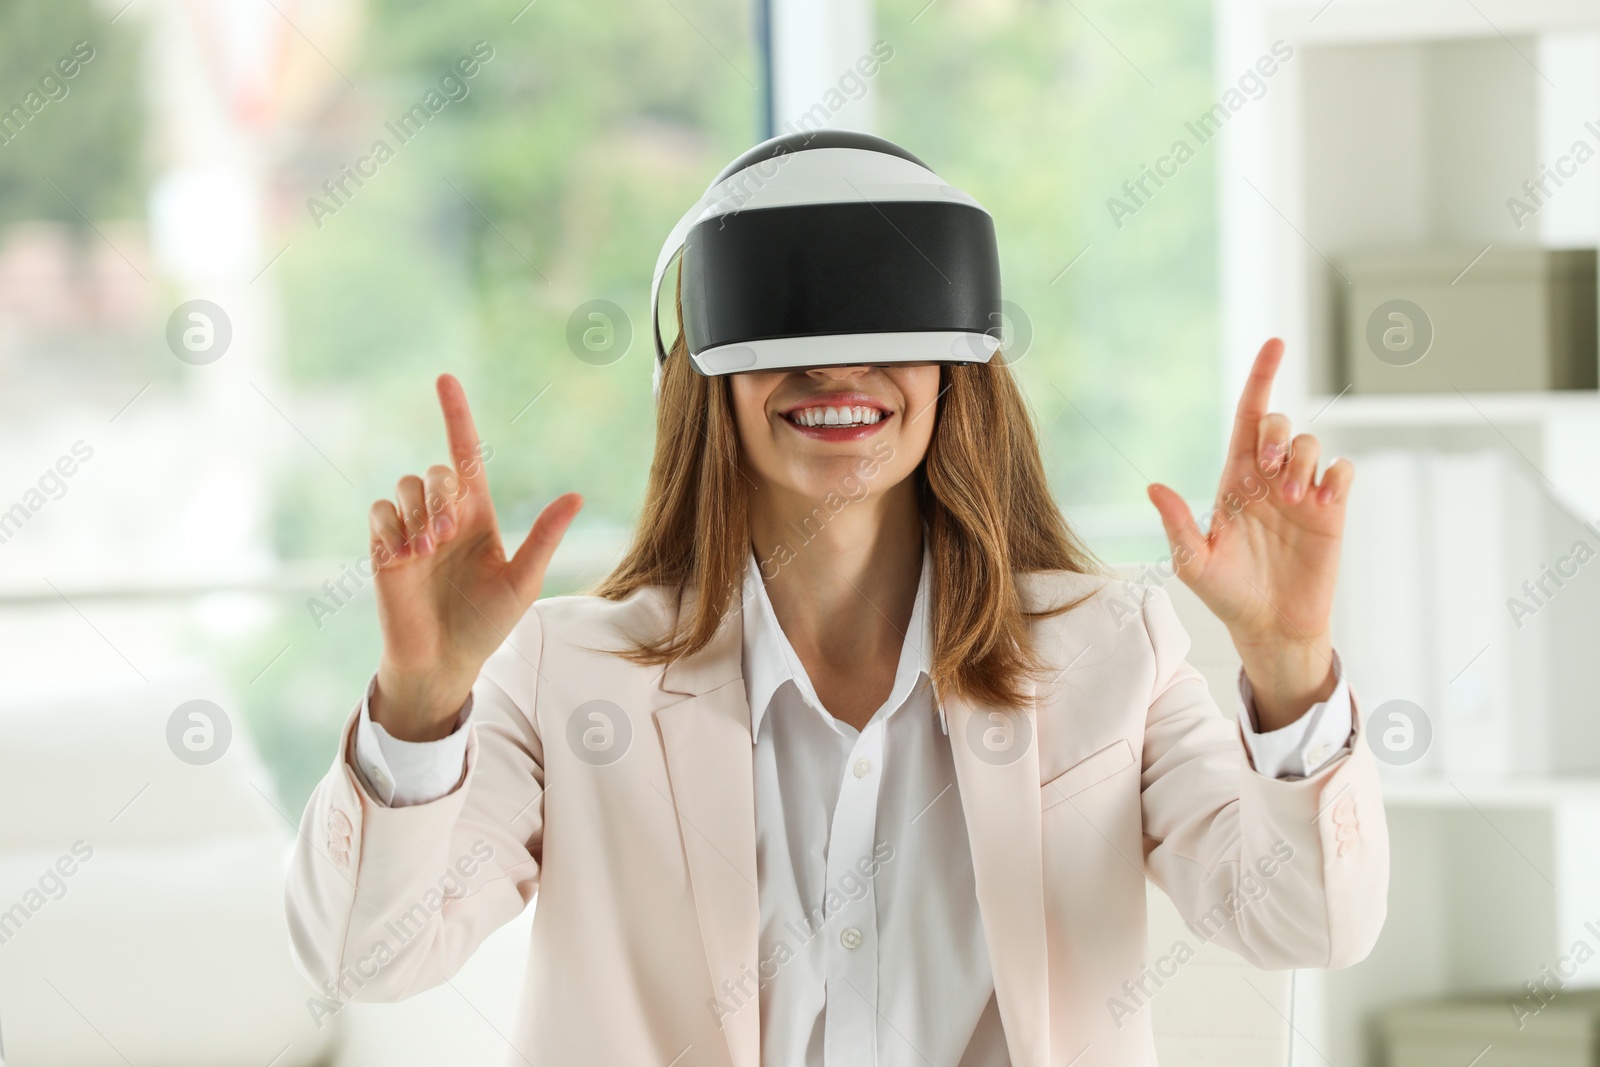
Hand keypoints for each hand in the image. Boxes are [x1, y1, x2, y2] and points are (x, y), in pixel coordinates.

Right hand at [368, 374, 581, 740]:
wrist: (444, 660)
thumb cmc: (487, 623)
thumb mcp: (523, 581)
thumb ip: (544, 538)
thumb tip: (576, 497)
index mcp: (479, 515)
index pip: (465, 454)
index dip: (456, 415)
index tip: (445, 379)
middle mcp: (444, 516)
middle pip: (436, 471)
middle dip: (442, 493)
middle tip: (447, 534)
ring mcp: (412, 531)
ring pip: (406, 484)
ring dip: (419, 510)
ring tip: (427, 550)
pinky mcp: (384, 548)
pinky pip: (380, 511)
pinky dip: (392, 526)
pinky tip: (404, 556)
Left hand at [1145, 339, 1349, 730]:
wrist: (1269, 627)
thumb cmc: (1227, 594)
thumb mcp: (1194, 563)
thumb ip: (1178, 524)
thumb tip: (1153, 487)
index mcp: (1234, 481)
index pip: (1247, 418)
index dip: (1261, 379)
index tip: (1275, 343)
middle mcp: (1269, 480)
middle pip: (1280, 425)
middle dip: (1276, 434)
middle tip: (1269, 471)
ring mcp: (1303, 494)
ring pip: (1313, 446)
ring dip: (1303, 463)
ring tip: (1294, 502)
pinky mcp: (1332, 513)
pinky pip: (1343, 472)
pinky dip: (1335, 477)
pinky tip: (1323, 502)